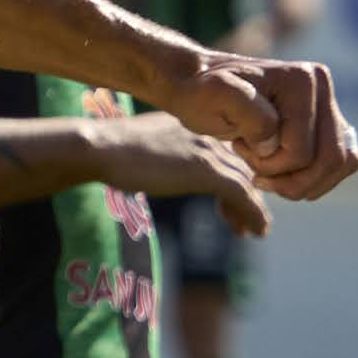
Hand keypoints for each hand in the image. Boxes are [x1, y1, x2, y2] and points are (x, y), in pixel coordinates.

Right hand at [109, 118, 271, 236]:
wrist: (101, 148)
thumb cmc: (111, 150)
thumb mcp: (148, 148)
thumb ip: (164, 155)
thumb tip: (164, 169)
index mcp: (195, 126)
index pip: (228, 153)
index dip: (235, 178)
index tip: (231, 204)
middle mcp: (207, 135)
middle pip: (240, 167)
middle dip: (247, 197)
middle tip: (248, 223)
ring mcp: (207, 151)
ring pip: (245, 182)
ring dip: (253, 210)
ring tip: (256, 231)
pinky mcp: (205, 170)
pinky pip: (241, 194)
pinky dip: (254, 214)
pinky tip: (257, 231)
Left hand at [158, 49, 357, 201]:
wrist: (202, 86)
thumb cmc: (203, 94)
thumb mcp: (214, 97)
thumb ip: (247, 111)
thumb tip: (275, 138)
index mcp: (302, 79)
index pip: (302, 150)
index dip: (270, 165)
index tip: (239, 148)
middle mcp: (322, 86)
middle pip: (330, 159)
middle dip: (292, 179)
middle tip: (257, 172)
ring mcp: (329, 103)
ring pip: (341, 163)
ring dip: (304, 182)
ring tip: (268, 172)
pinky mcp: (329, 121)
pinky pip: (342, 163)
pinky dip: (315, 178)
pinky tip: (283, 174)